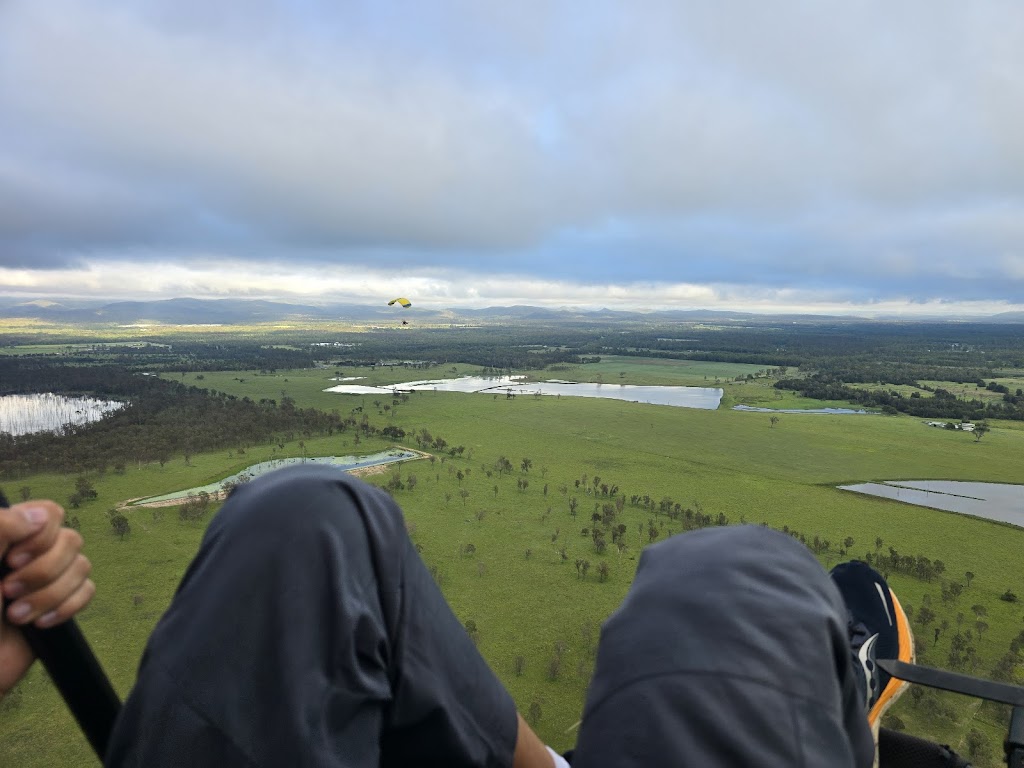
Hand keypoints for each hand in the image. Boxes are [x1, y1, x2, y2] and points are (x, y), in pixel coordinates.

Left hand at [1, 500, 94, 697]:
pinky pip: (88, 591)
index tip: (11, 561)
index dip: (40, 536)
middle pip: (71, 540)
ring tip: (16, 617)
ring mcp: (47, 580)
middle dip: (42, 573)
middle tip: (8, 593)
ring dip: (50, 595)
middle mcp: (30, 555)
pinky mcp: (60, 605)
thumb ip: (2, 527)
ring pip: (82, 566)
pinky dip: (67, 607)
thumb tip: (40, 515)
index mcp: (8, 540)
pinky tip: (40, 624)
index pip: (49, 514)